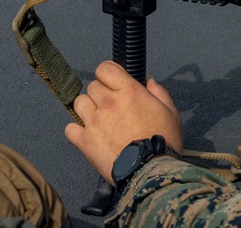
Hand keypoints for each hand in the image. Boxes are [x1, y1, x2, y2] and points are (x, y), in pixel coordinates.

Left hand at [65, 61, 183, 183]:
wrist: (150, 170)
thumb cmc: (164, 139)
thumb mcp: (170, 112)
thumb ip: (159, 92)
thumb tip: (149, 80)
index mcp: (129, 91)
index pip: (104, 68)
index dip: (108, 73)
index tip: (113, 81)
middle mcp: (108, 102)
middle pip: (92, 86)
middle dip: (101, 92)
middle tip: (111, 105)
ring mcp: (94, 122)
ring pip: (79, 103)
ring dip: (88, 108)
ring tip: (98, 118)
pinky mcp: (84, 142)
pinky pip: (70, 128)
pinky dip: (76, 130)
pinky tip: (87, 134)